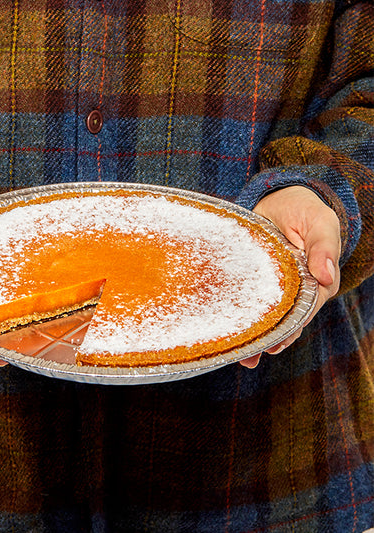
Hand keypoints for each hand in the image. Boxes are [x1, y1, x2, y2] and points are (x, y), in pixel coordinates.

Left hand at [240, 186, 340, 367]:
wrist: (277, 199)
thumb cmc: (303, 209)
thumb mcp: (319, 222)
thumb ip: (323, 246)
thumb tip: (327, 275)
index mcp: (315, 280)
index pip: (307, 306)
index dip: (295, 324)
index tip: (282, 338)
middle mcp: (295, 289)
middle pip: (286, 320)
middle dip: (274, 339)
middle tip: (258, 354)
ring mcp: (273, 287)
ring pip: (267, 317)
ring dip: (257, 338)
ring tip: (244, 357)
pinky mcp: (253, 282)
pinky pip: (248, 302)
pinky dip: (241, 319)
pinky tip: (231, 338)